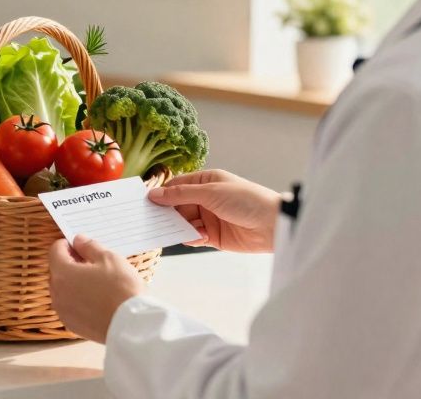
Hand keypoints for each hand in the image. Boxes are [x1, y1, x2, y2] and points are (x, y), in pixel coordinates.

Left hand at [48, 235, 142, 342]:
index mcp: (63, 273)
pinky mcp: (71, 326)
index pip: (55, 251)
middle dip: (70, 264)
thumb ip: (89, 246)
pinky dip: (77, 301)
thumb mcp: (109, 258)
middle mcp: (57, 293)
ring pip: (62, 290)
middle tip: (92, 265)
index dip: (67, 245)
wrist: (133, 325)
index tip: (81, 246)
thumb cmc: (122, 289)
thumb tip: (78, 240)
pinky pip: (69, 307)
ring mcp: (63, 311)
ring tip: (96, 284)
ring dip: (73, 283)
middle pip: (57, 271)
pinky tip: (95, 301)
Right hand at [147, 169, 279, 252]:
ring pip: (184, 223)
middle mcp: (206, 199)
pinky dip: (192, 238)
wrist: (274, 224)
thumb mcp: (211, 192)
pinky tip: (197, 237)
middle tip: (152, 220)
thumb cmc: (247, 200)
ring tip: (174, 231)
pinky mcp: (215, 236)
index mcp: (206, 182)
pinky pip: (195, 237)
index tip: (146, 203)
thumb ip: (181, 194)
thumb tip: (154, 194)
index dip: (162, 194)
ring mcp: (210, 218)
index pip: (176, 186)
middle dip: (167, 213)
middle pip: (178, 206)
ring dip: (179, 227)